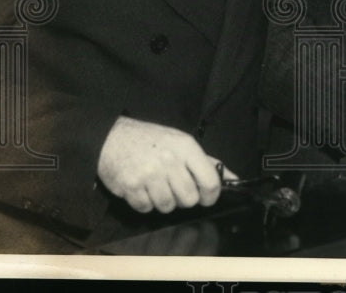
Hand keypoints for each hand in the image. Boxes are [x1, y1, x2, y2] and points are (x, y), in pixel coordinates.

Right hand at [97, 116, 230, 213]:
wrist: (111, 137)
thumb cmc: (150, 140)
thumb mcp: (181, 143)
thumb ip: (207, 162)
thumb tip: (234, 178)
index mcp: (186, 147)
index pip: (211, 182)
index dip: (211, 196)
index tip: (205, 197)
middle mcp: (170, 160)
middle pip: (189, 199)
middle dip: (184, 198)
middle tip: (174, 186)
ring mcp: (150, 174)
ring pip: (168, 206)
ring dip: (163, 200)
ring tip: (156, 184)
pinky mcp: (131, 186)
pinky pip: (146, 208)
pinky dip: (144, 202)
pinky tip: (141, 187)